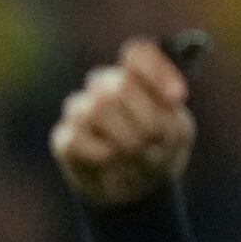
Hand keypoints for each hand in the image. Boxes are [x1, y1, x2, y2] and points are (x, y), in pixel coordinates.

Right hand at [49, 36, 197, 206]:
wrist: (137, 189)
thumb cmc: (158, 151)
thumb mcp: (177, 133)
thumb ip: (170, 116)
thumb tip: (167, 102)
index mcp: (134, 76)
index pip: (137, 53)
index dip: (157, 70)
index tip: (177, 99)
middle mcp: (103, 86)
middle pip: (120, 85)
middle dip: (146, 118)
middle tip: (157, 140)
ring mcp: (80, 111)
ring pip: (96, 109)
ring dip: (126, 137)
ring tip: (137, 153)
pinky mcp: (63, 138)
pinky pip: (76, 138)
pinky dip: (101, 153)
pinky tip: (111, 160)